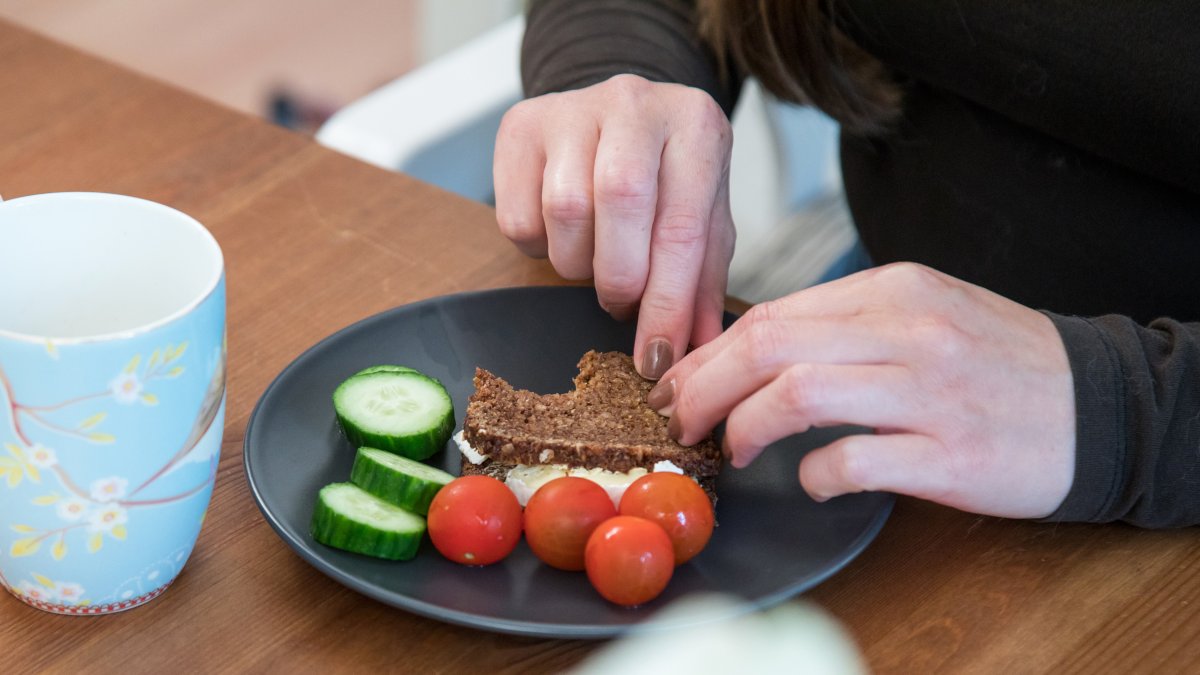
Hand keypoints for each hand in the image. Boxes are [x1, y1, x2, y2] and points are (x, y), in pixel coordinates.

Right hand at [493, 74, 735, 378]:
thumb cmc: (668, 178)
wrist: (621, 118)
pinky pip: (517, 217)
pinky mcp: (520, 126)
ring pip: (563, 210)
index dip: (668, 304)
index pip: (682, 227)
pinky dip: (539, 246)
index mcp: (695, 124)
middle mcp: (634, 103)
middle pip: (619, 202)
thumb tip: (694, 353)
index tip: (657, 358)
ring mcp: (572, 108)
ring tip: (596, 260)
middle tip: (621, 303)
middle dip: (619, 278)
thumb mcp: (703, 221)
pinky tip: (563, 234)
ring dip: (578, 264)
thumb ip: (701, 285)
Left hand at [649, 263, 1075, 518]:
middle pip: (769, 344)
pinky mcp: (950, 454)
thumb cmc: (998, 362)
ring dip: (744, 425)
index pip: (773, 312)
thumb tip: (754, 350)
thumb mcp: (923, 313)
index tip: (679, 382)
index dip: (710, 353)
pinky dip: (814, 475)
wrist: (1099, 404)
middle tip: (679, 419)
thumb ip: (844, 324)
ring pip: (798, 393)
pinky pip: (852, 461)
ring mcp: (929, 391)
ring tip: (731, 448)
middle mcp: (907, 329)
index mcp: (894, 289)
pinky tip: (811, 481)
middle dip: (704, 385)